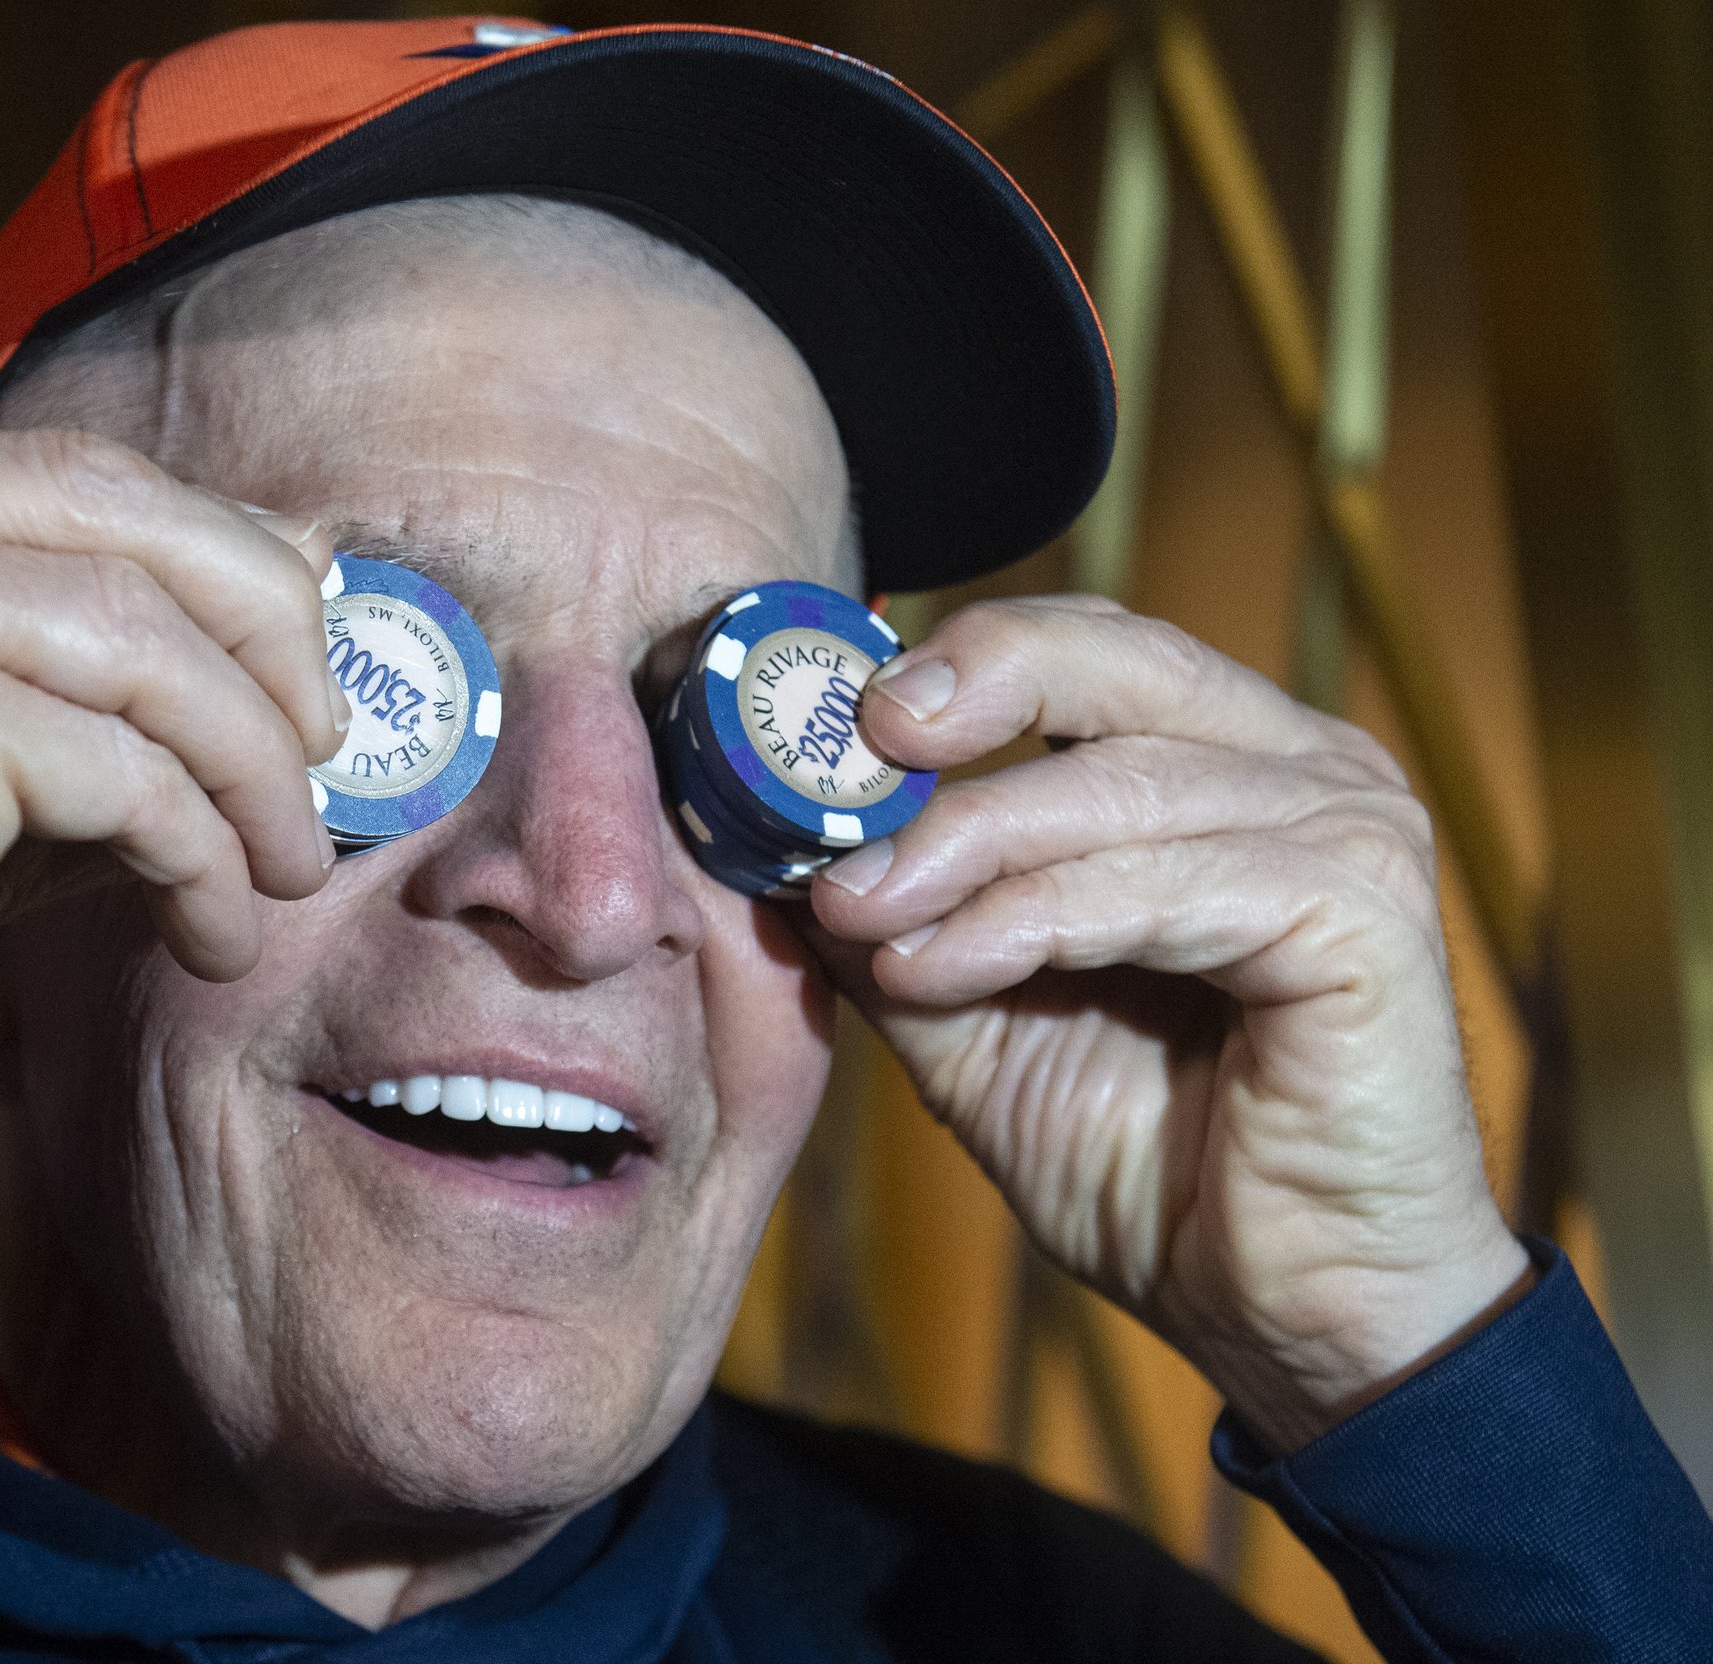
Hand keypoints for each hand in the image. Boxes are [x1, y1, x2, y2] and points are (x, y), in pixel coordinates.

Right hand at [0, 428, 344, 1259]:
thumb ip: (14, 696)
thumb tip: (240, 673)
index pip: (36, 475)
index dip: (202, 549)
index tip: (298, 633)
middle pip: (105, 508)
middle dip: (261, 624)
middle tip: (328, 742)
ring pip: (138, 641)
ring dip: (249, 765)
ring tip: (279, 870)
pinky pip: (126, 772)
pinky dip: (200, 853)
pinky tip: (207, 927)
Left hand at [804, 595, 1531, 1451]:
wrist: (1284, 1310)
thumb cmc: (1150, 1155)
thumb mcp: (976, 1017)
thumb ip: (899, 916)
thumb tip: (775, 844)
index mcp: (1223, 760)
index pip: (1079, 648)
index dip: (948, 663)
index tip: (818, 718)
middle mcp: (1302, 767)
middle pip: (1113, 659)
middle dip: (961, 695)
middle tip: (840, 757)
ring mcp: (1349, 830)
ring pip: (1116, 785)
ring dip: (964, 849)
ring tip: (861, 913)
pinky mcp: (1364, 917)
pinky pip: (1163, 885)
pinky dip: (1032, 920)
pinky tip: (943, 968)